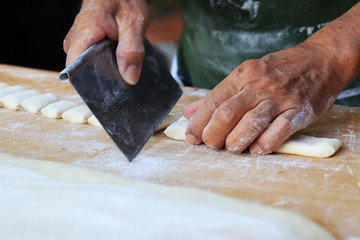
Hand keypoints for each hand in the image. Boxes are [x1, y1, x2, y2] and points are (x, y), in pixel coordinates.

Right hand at [63, 0, 148, 84]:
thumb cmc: (124, 0)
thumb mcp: (134, 23)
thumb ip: (132, 51)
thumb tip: (130, 78)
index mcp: (85, 30)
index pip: (77, 67)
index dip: (93, 81)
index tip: (111, 87)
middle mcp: (75, 39)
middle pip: (84, 70)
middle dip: (105, 76)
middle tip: (125, 73)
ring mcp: (77, 42)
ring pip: (89, 67)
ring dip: (107, 69)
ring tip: (123, 62)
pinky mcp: (83, 45)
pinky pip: (92, 61)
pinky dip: (106, 64)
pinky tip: (118, 60)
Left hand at [182, 42, 344, 154]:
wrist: (320, 61)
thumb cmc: (279, 70)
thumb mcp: (246, 74)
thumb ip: (218, 95)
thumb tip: (190, 113)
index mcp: (243, 74)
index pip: (214, 101)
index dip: (199, 121)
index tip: (191, 136)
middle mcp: (260, 84)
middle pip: (228, 113)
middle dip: (214, 133)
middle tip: (211, 144)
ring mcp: (281, 97)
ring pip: (252, 122)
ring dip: (236, 140)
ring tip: (231, 147)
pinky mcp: (300, 110)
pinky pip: (280, 130)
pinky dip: (266, 143)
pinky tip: (257, 149)